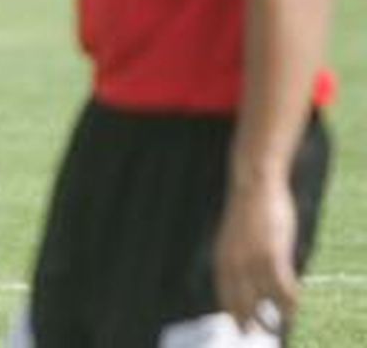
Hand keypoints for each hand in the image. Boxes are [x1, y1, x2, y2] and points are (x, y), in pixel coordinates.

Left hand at [214, 177, 298, 334]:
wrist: (253, 182)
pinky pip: (282, 289)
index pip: (224, 294)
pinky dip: (289, 301)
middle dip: (249, 321)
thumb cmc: (249, 208)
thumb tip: (244, 269)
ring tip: (282, 321)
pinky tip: (294, 306)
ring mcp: (253, 260)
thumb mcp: (238, 234)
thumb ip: (238, 253)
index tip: (238, 323)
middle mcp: (233, 263)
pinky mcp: (272, 255)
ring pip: (263, 300)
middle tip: (256, 332)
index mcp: (222, 257)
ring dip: (273, 315)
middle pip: (241, 304)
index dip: (232, 311)